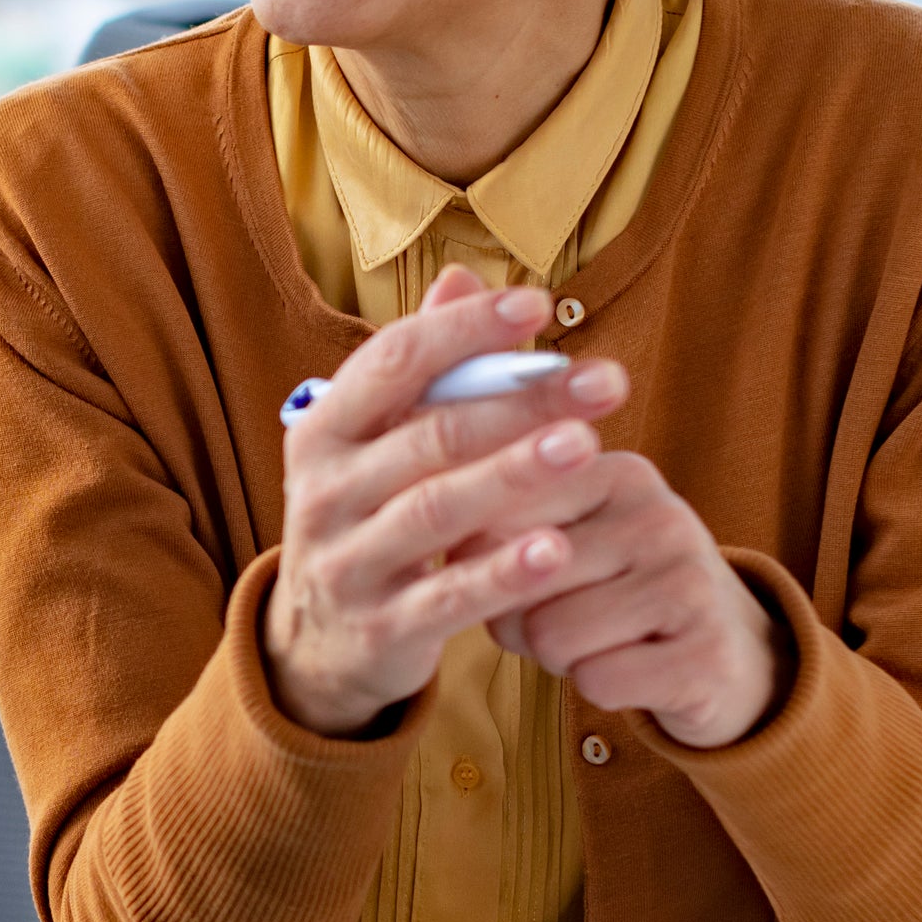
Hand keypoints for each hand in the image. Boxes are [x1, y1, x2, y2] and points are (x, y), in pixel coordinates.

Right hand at [262, 269, 629, 735]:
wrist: (317, 643)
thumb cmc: (366, 518)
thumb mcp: (373, 444)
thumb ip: (418, 368)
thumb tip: (461, 278)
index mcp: (323, 431)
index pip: (393, 361)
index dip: (465, 330)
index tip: (539, 305)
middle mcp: (324, 491)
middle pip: (430, 434)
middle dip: (522, 402)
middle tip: (604, 382)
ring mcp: (348, 562)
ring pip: (436, 510)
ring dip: (515, 475)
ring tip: (586, 447)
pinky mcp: (381, 627)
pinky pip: (448, 596)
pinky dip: (503, 571)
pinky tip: (559, 547)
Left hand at [479, 449, 785, 749]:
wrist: (729, 653)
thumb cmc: (620, 592)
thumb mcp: (572, 539)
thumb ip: (506, 525)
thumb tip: (453, 541)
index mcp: (618, 474)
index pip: (499, 516)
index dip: (490, 567)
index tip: (526, 573)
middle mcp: (661, 517)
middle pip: (519, 584)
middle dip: (522, 620)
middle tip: (571, 618)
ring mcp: (691, 584)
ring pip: (552, 637)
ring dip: (561, 658)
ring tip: (605, 641)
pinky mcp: (706, 654)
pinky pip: (596, 682)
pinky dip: (601, 689)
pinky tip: (639, 669)